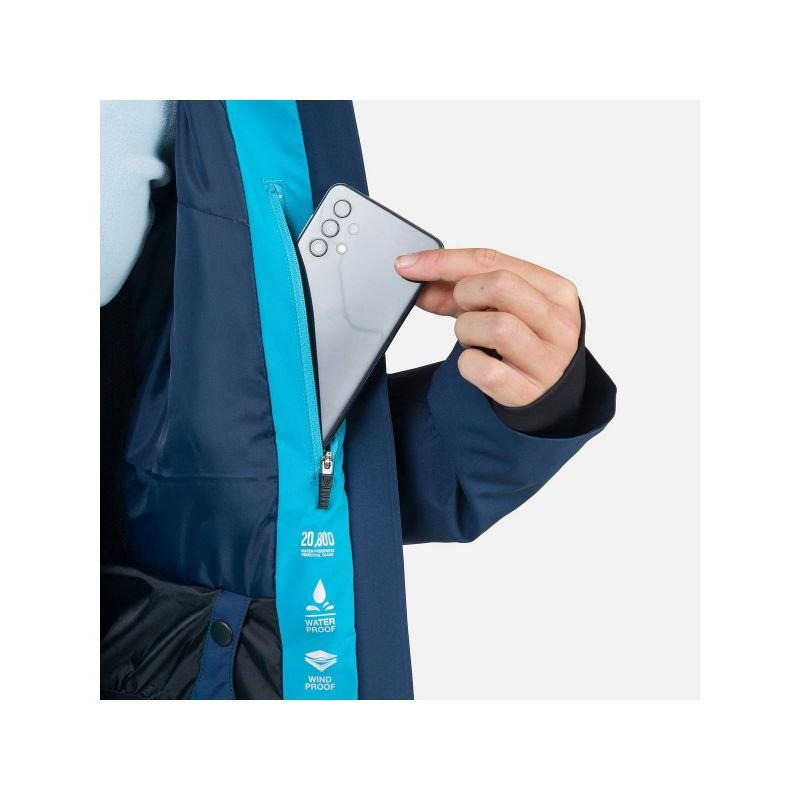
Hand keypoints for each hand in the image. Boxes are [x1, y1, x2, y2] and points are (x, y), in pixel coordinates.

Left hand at [395, 248, 580, 406]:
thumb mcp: (499, 307)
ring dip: (467, 332)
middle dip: (465, 296)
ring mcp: (547, 360)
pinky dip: (468, 364)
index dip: (443, 261)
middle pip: (500, 285)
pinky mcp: (528, 392)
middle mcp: (559, 324)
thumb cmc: (524, 342)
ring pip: (496, 327)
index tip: (409, 266)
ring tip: (473, 340)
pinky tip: (477, 363)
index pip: (494, 260)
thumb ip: (459, 291)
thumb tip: (415, 276)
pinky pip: (483, 370)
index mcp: (557, 290)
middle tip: (463, 311)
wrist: (549, 394)